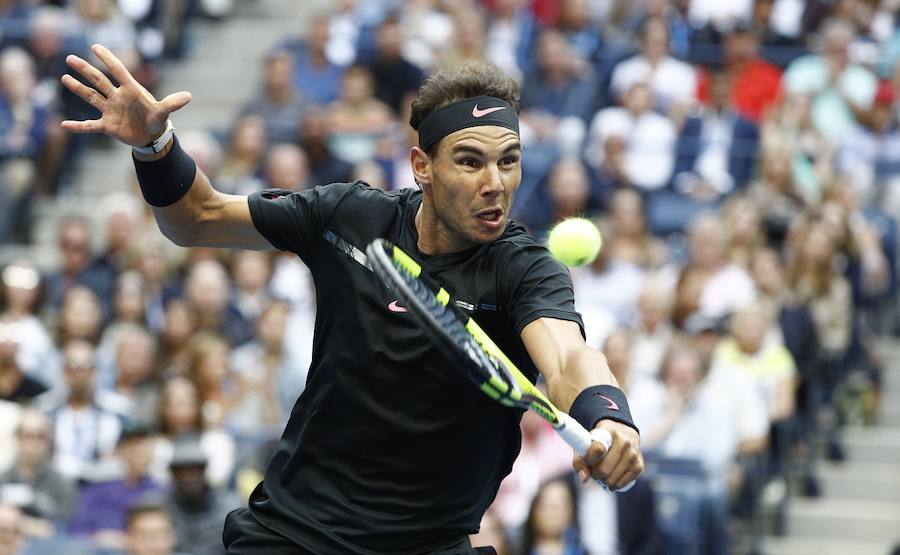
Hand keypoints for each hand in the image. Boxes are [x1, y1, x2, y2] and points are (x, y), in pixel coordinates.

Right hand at [60, 44, 191, 146]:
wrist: (151, 137)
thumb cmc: (156, 120)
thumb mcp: (163, 112)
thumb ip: (172, 103)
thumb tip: (188, 96)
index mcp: (131, 90)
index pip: (118, 71)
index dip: (108, 59)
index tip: (95, 47)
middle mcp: (117, 97)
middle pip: (99, 81)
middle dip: (85, 70)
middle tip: (70, 58)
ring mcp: (110, 110)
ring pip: (91, 97)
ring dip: (78, 88)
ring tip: (64, 77)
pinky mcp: (107, 126)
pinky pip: (90, 126)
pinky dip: (78, 126)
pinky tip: (65, 124)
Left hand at [572, 419, 642, 490]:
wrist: (623, 433)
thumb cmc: (600, 441)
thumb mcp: (586, 445)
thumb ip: (580, 461)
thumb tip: (584, 478)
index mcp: (608, 432)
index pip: (597, 449)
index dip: (588, 460)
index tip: (587, 460)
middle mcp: (624, 441)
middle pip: (603, 470)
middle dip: (595, 474)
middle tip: (594, 469)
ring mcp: (633, 454)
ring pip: (612, 480)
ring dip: (604, 481)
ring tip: (604, 472)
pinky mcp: (639, 466)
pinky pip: (622, 484)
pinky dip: (614, 485)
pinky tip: (612, 478)